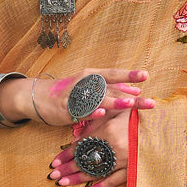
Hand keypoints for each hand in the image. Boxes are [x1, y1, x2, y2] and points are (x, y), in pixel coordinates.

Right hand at [29, 67, 153, 128]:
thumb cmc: (68, 92)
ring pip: (98, 98)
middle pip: (111, 89)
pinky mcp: (67, 109)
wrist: (37, 97)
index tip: (146, 75)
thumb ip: (111, 89)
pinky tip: (102, 112)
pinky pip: (81, 111)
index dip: (129, 75)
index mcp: (92, 76)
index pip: (114, 74)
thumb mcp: (90, 87)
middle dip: (131, 95)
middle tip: (150, 101)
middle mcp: (85, 83)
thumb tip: (136, 91)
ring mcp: (76, 96)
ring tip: (130, 102)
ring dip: (115, 100)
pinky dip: (92, 112)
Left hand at [49, 104, 143, 186]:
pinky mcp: (132, 169)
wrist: (164, 125)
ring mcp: (122, 160)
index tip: (53, 162)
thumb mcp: (118, 111)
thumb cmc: (139, 116)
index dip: (65, 155)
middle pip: (83, 160)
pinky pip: (113, 181)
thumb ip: (98, 120)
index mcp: (107, 131)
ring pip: (94, 172)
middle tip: (53, 176)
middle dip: (66, 169)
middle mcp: (111, 148)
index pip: (80, 146)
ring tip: (62, 183)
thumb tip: (80, 134)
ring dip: (77, 179)